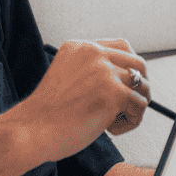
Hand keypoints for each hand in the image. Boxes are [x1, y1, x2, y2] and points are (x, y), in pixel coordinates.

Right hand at [23, 37, 150, 161]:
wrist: (32, 130)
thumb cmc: (47, 114)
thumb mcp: (66, 78)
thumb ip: (90, 71)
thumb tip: (124, 80)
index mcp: (80, 47)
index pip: (122, 46)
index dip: (129, 67)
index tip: (126, 84)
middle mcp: (94, 53)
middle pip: (138, 63)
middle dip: (139, 86)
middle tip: (129, 105)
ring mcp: (105, 72)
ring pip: (143, 86)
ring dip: (135, 106)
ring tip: (114, 120)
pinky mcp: (114, 93)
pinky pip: (140, 106)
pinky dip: (131, 121)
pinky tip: (111, 128)